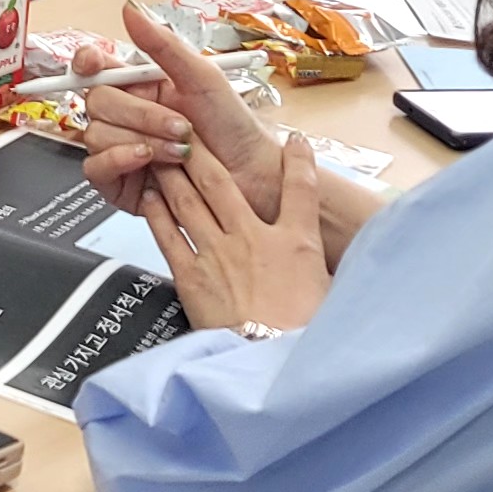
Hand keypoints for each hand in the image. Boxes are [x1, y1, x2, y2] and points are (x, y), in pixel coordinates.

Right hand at [81, 1, 282, 219]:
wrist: (252, 178)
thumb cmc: (234, 128)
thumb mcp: (204, 78)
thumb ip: (163, 44)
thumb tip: (131, 9)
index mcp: (141, 86)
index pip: (96, 68)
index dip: (87, 62)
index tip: (93, 62)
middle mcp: (126, 116)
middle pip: (96, 102)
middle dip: (139, 114)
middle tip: (180, 126)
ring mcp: (119, 150)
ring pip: (95, 135)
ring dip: (140, 140)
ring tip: (179, 153)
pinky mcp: (119, 183)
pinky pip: (95, 169)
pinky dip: (118, 161)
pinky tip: (146, 161)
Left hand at [141, 135, 329, 334]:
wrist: (272, 361)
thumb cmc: (304, 334)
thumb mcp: (330, 293)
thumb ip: (326, 268)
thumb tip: (343, 263)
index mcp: (295, 243)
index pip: (302, 191)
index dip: (300, 161)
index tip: (296, 140)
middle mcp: (254, 239)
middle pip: (224, 184)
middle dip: (204, 152)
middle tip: (189, 130)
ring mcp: (219, 255)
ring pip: (189, 202)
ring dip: (173, 174)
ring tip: (160, 153)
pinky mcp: (192, 277)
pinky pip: (168, 236)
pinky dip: (157, 213)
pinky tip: (150, 196)